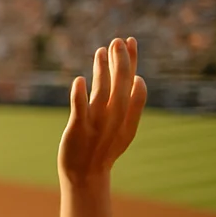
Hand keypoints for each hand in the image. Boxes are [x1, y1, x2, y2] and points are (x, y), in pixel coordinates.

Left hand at [59, 37, 146, 183]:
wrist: (85, 176)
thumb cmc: (103, 150)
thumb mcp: (124, 129)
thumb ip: (131, 106)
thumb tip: (137, 78)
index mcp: (129, 120)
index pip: (135, 87)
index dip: (133, 65)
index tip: (130, 45)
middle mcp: (115, 120)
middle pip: (121, 86)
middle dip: (121, 61)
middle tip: (118, 40)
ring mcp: (96, 125)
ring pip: (101, 92)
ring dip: (102, 70)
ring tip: (101, 50)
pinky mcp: (77, 130)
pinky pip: (79, 109)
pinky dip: (79, 95)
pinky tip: (80, 80)